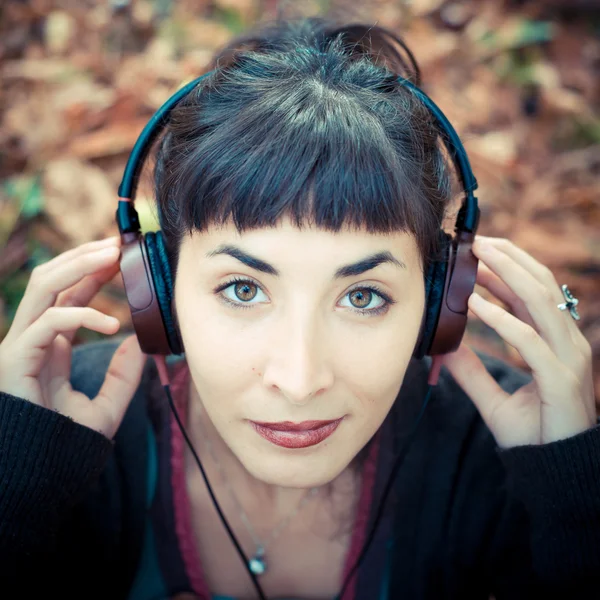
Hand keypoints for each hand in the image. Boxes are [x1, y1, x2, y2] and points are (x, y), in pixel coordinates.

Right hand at [0, 236, 145, 438]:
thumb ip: (122, 375)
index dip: (93, 272)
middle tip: (120, 244)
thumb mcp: (105, 407)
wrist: (37, 480)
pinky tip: (114, 324)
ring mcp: (20, 347)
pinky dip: (82, 317)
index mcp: (51, 346)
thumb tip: (142, 343)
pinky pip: (47, 323)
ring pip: (43, 287)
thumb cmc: (65, 446)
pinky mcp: (14, 360)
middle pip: (53, 280)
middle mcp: (33, 340)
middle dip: (84, 257)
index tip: (122, 256)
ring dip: (78, 266)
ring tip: (113, 257)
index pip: (69, 296)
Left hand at [440, 236, 595, 448]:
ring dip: (508, 275)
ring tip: (479, 257)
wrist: (555, 470)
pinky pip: (529, 340)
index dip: (508, 270)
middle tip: (477, 242)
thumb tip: (444, 349)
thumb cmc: (532, 433)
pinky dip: (502, 319)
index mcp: (554, 343)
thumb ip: (472, 372)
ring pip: (540, 302)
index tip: (478, 253)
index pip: (533, 294)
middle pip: (541, 286)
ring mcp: (568, 358)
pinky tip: (475, 305)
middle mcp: (566, 343)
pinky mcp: (561, 378)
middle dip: (510, 260)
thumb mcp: (494, 397)